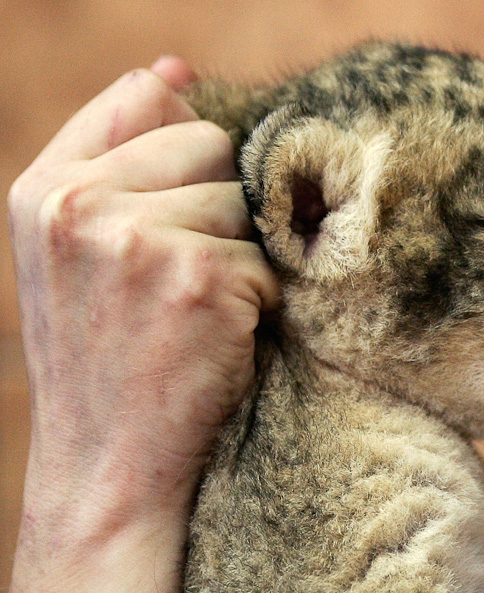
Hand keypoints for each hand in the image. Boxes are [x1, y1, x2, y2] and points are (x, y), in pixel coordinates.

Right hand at [2, 57, 279, 592]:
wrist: (110, 464)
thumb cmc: (107, 355)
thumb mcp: (82, 251)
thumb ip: (120, 155)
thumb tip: (174, 68)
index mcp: (44, 190)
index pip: (141, 98)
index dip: (182, 138)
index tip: (188, 187)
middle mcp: (82, 205)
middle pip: (210, 144)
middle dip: (219, 204)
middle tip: (186, 274)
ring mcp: (138, 239)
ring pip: (245, 200)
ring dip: (241, 252)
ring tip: (196, 309)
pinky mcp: (199, 278)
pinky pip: (269, 255)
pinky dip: (261, 295)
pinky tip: (218, 335)